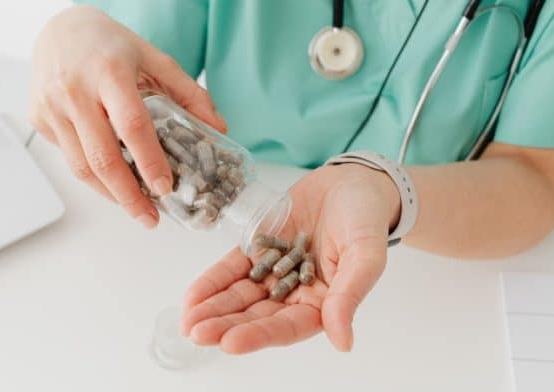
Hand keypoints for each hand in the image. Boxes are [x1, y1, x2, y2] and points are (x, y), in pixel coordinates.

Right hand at [29, 5, 225, 227]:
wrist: (59, 28)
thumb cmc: (110, 46)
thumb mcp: (155, 58)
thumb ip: (189, 93)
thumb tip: (218, 130)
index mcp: (110, 72)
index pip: (132, 125)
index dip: (149, 161)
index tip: (164, 188)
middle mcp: (75, 90)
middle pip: (102, 157)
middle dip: (128, 197)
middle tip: (150, 218)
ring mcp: (51, 106)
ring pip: (80, 167)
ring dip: (110, 195)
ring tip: (135, 208)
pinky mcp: (38, 118)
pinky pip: (68, 158)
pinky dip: (92, 177)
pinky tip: (112, 183)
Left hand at [181, 165, 400, 352]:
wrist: (352, 183)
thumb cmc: (366, 220)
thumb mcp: (366, 255)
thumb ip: (349, 295)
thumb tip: (343, 342)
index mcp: (323, 303)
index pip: (287, 327)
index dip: (258, 335)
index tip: (229, 343)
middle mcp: (295, 293)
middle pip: (256, 315)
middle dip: (225, 325)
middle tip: (195, 333)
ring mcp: (274, 272)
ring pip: (240, 295)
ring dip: (213, 308)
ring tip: (187, 320)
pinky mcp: (259, 249)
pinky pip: (233, 268)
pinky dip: (213, 281)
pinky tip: (192, 295)